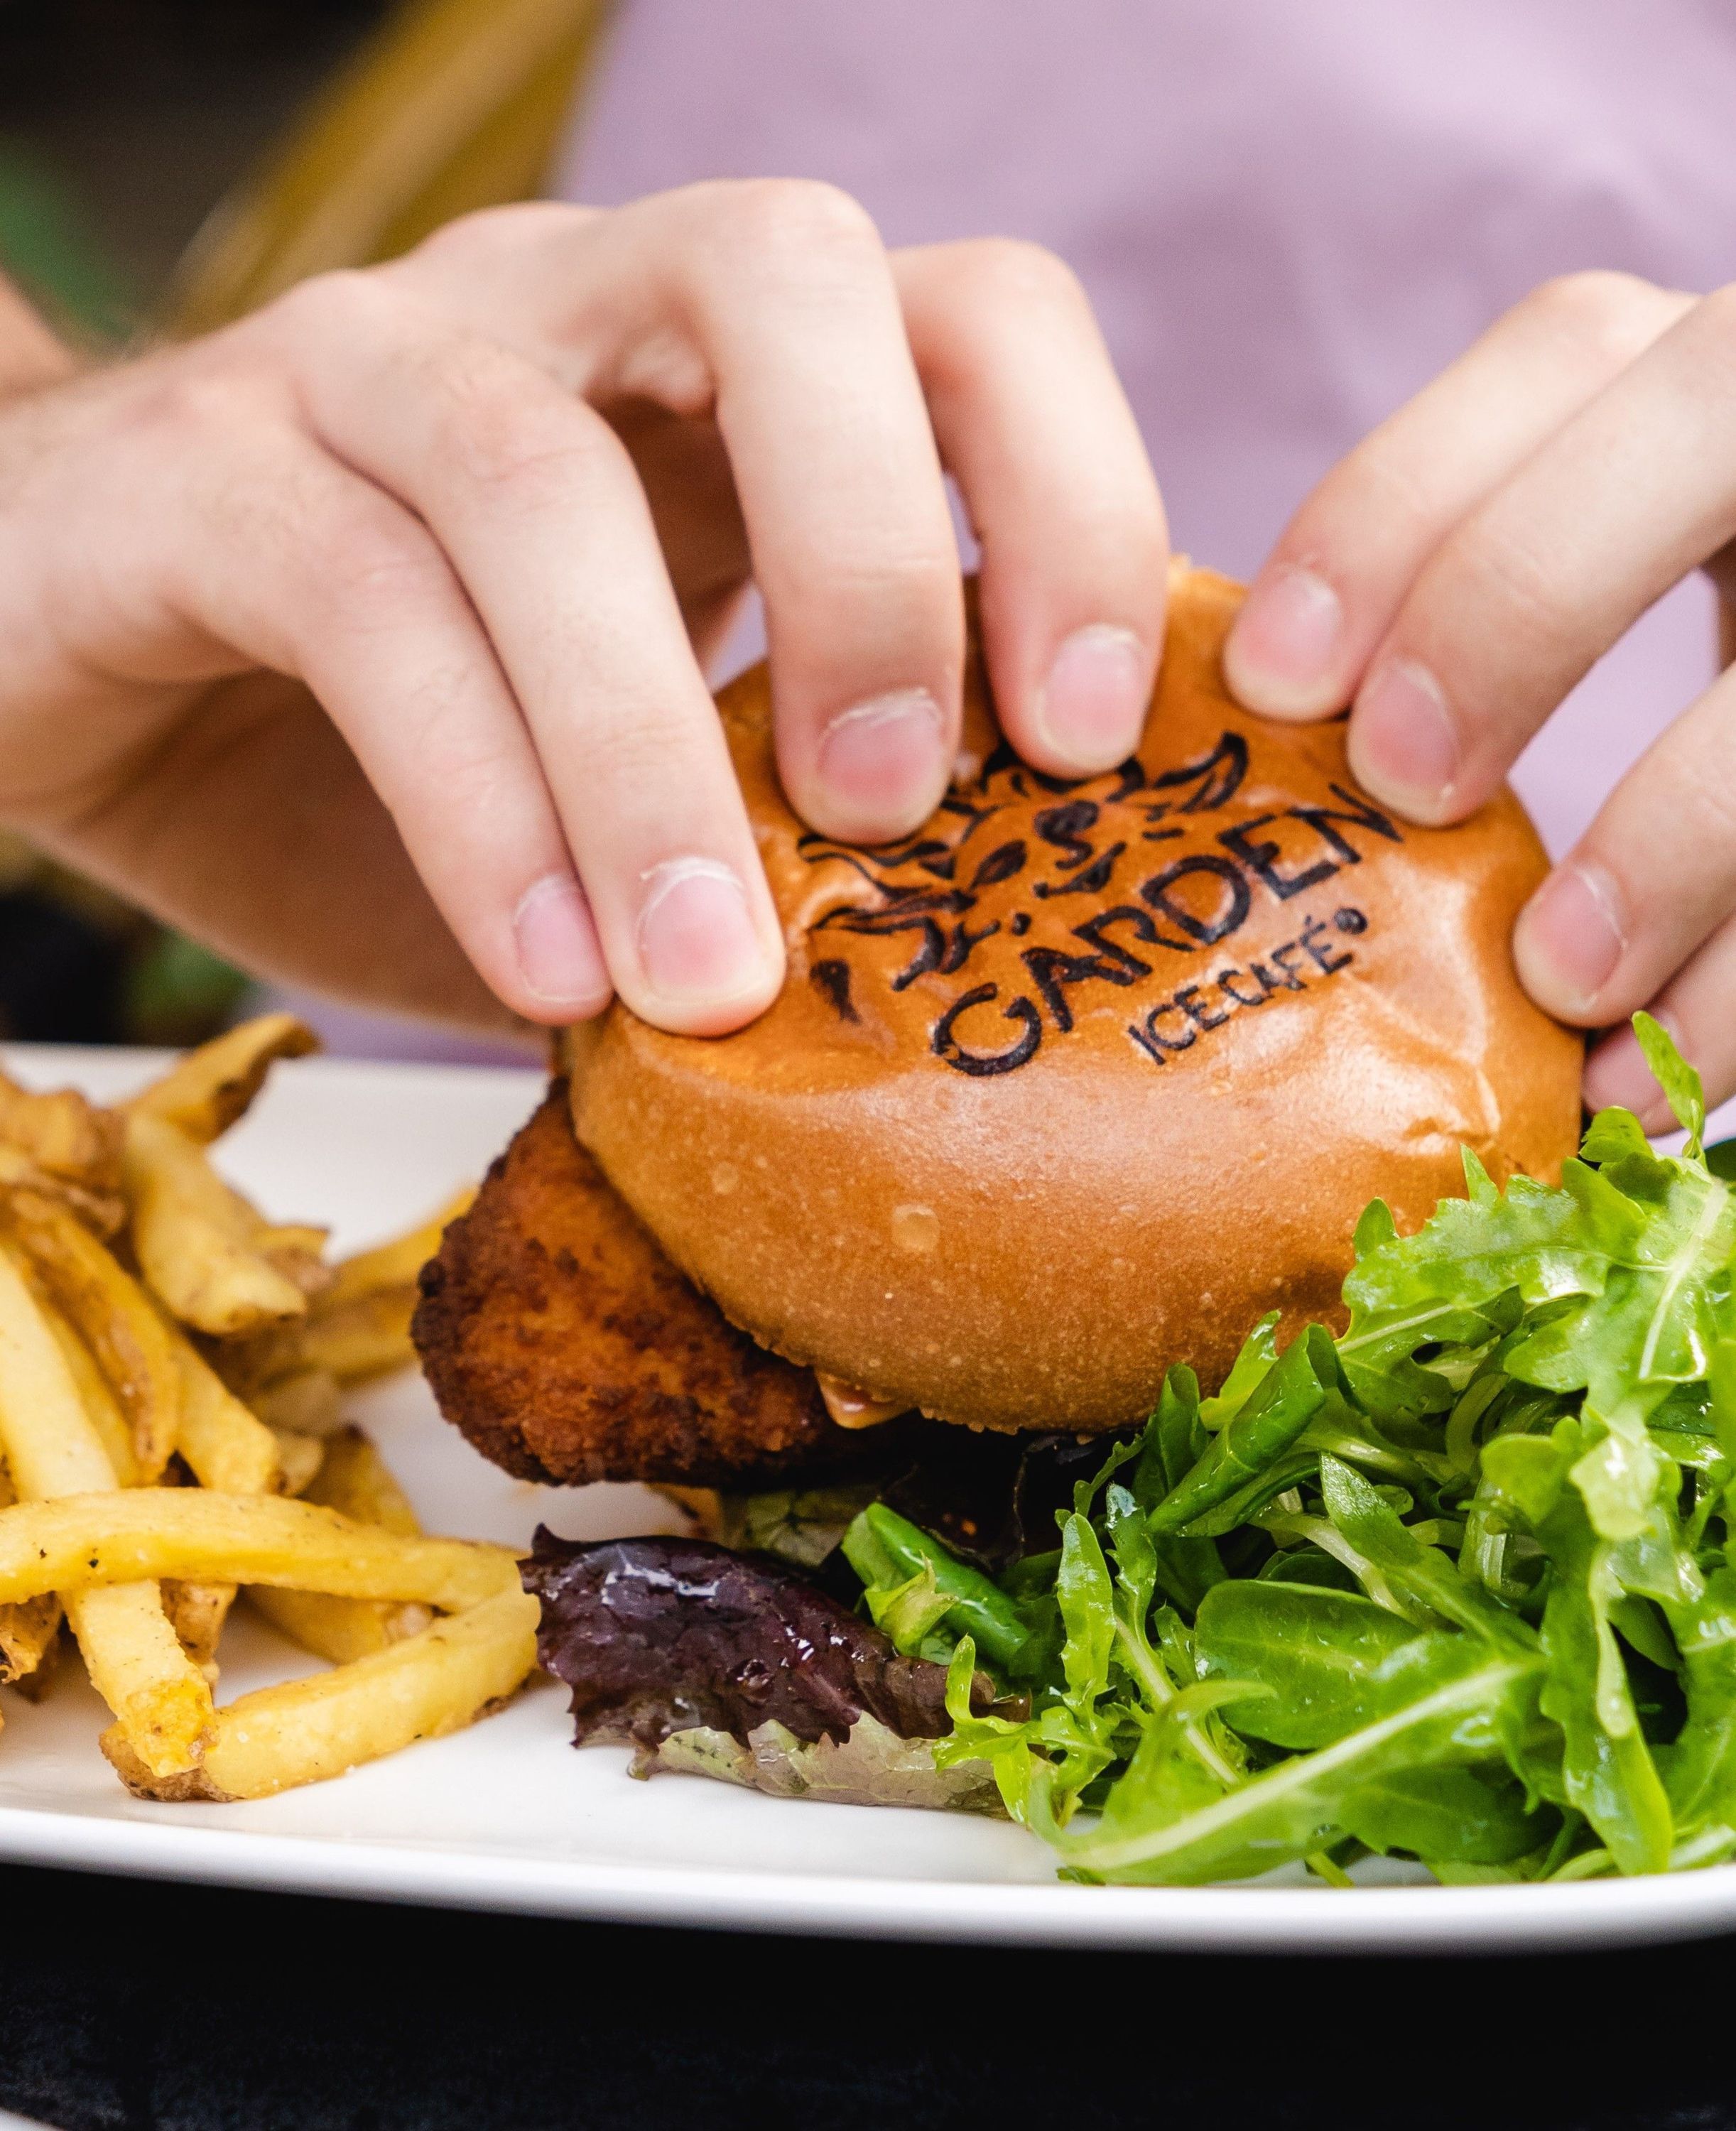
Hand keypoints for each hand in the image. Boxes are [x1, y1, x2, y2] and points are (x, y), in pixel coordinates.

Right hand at [0, 186, 1163, 1036]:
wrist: (59, 666)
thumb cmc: (382, 747)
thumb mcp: (627, 798)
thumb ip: (768, 854)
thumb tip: (963, 1027)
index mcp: (720, 378)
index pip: (962, 321)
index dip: (1069, 497)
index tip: (1097, 743)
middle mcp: (567, 314)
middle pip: (786, 277)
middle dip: (880, 550)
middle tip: (904, 809)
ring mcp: (373, 362)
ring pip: (538, 467)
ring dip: (646, 737)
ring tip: (707, 978)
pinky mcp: (199, 466)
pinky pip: (358, 600)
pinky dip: (477, 802)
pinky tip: (544, 970)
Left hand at [1221, 270, 1735, 1127]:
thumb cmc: (1686, 695)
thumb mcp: (1616, 596)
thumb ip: (1489, 620)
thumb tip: (1266, 754)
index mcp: (1721, 378)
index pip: (1568, 353)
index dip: (1402, 501)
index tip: (1273, 680)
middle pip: (1712, 408)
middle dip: (1524, 594)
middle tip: (1403, 785)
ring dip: (1684, 831)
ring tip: (1558, 988)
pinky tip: (1669, 1071)